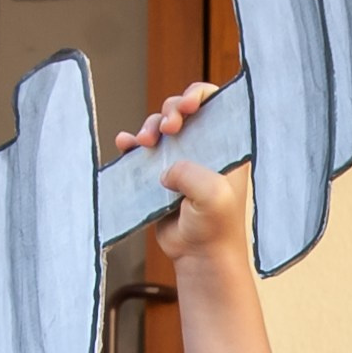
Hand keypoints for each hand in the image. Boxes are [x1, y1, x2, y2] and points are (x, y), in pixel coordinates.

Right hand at [113, 89, 247, 266]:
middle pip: (182, 110)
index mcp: (226, 146)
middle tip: (169, 128)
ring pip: (160, 128)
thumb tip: (166, 169)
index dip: (198, 96)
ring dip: (149, 128)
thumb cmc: (215, 228)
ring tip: (144, 143)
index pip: (215, 105)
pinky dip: (131, 143)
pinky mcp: (160, 173)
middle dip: (170, 111)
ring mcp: (181, 159)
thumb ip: (190, 172)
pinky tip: (126, 144)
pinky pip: (142, 150)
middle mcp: (204, 148)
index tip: (187, 107)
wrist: (198, 256)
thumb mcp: (212, 195)